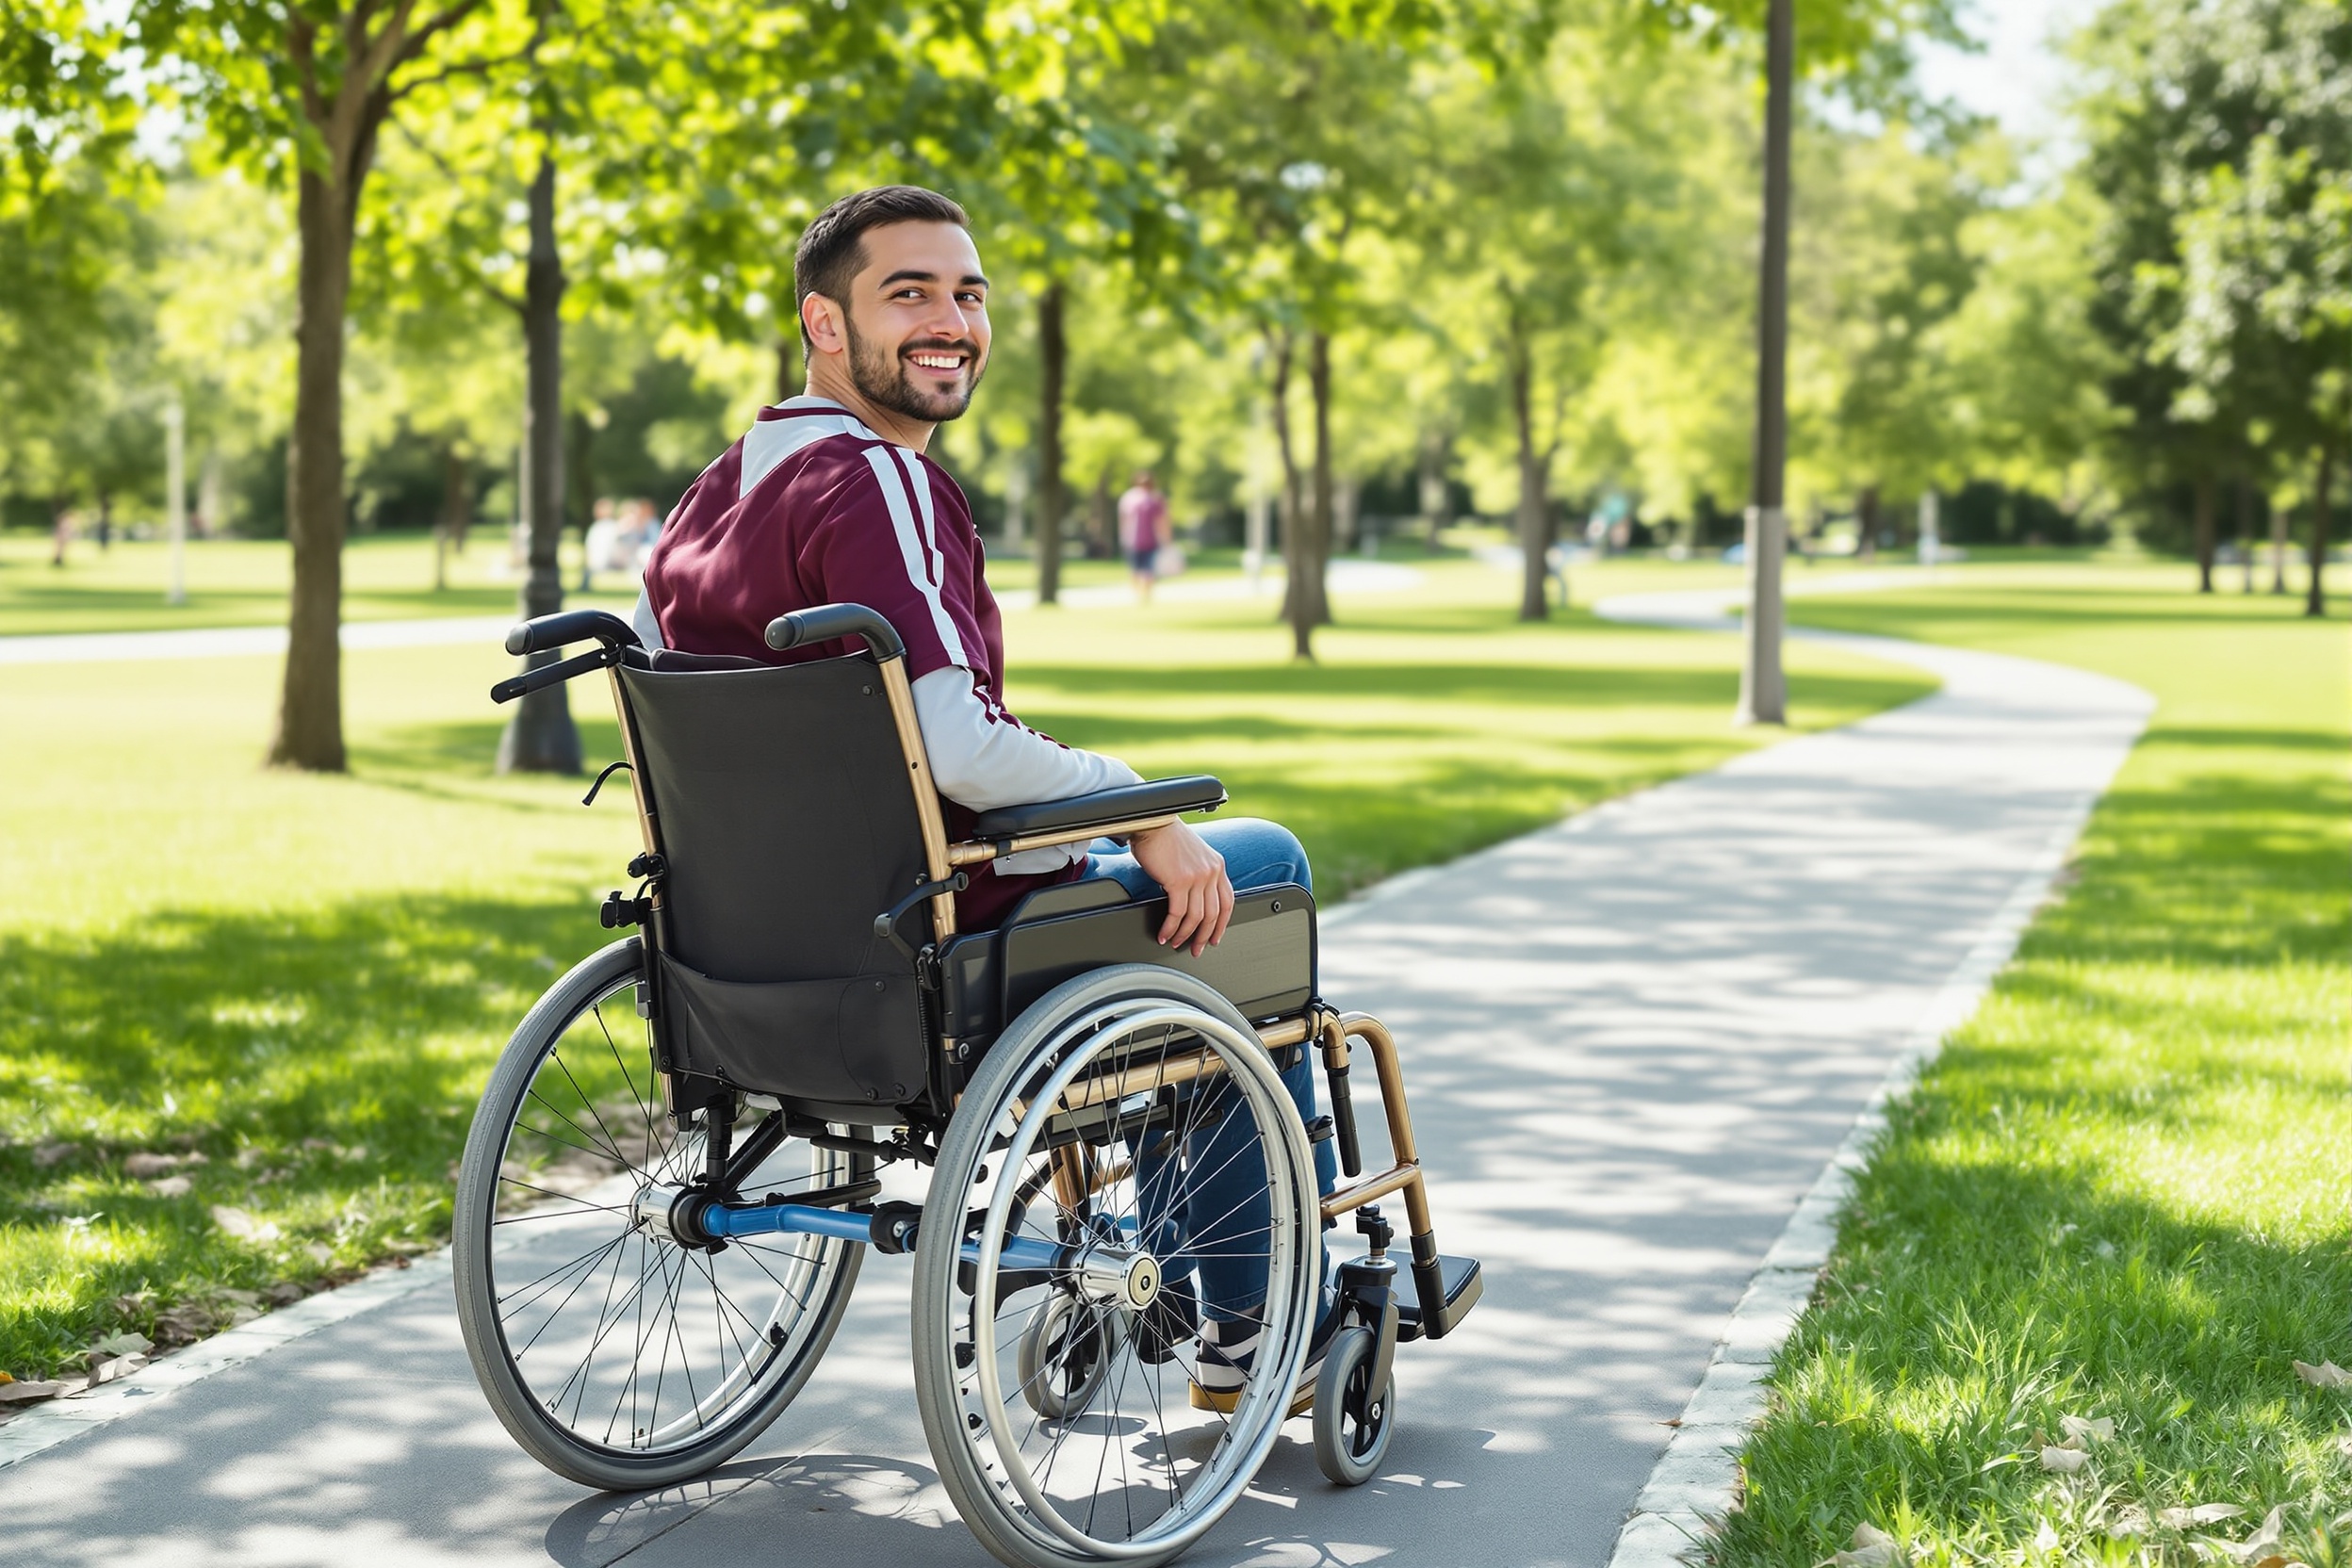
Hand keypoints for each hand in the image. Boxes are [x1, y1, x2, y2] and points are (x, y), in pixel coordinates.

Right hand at [1128, 821, 1232, 955]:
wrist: (1152, 821)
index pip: (1228, 902)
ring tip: (1175, 942)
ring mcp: (1197, 876)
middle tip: (1196, 949)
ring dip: (1185, 935)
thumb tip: (1194, 900)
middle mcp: (1211, 871)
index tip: (1214, 938)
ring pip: (1196, 917)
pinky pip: (1177, 913)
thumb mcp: (1193, 855)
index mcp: (1217, 865)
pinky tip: (1164, 933)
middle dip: (1204, 937)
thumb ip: (1199, 874)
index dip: (1222, 924)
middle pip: (1213, 914)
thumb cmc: (1166, 837)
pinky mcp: (1179, 881)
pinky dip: (1170, 927)